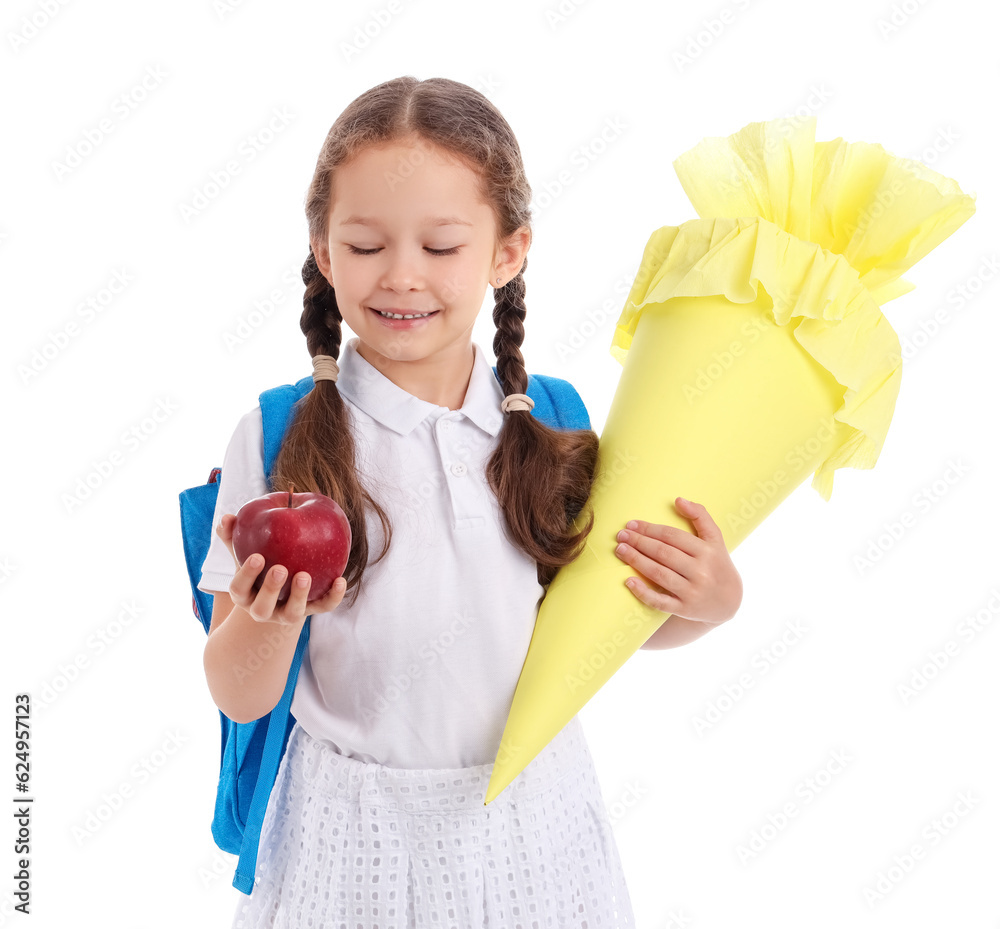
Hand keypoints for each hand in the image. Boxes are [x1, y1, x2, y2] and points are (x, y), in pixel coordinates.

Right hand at [216, 513, 347, 625]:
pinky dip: (332, 597)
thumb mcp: (245, 553)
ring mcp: (287, 614)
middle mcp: (262, 609)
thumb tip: (226, 517)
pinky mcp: (310, 611)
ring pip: (292, 613)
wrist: (279, 593)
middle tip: (280, 569)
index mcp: (244, 595)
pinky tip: (340, 581)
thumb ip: (234, 536)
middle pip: (262, 607)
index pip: (239, 589)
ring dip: (299, 595)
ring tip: (305, 575)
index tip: (257, 556)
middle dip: (271, 589)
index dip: (247, 574)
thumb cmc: (260, 566)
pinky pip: (322, 607)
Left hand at [613, 496, 741, 625]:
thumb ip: (701, 516)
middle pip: (663, 553)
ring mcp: (692, 592)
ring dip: (636, 561)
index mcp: (707, 551)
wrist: (728, 602)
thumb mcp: (715, 539)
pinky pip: (660, 602)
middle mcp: (701, 572)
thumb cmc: (716, 564)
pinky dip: (643, 592)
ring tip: (620, 550)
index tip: (631, 524)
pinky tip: (628, 581)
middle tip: (621, 536)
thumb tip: (678, 499)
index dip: (649, 529)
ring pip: (659, 574)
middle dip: (639, 542)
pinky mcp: (684, 609)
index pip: (672, 536)